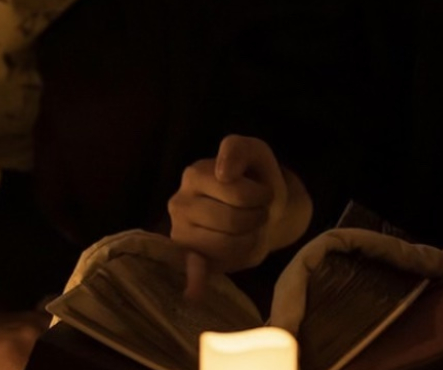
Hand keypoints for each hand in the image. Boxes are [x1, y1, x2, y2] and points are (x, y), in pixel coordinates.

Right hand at [168, 135, 288, 297]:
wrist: (261, 207)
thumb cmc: (255, 178)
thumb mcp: (254, 152)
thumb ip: (238, 150)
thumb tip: (223, 173)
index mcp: (194, 174)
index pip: (239, 194)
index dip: (261, 197)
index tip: (262, 193)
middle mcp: (179, 204)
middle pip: (234, 222)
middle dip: (257, 219)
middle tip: (257, 213)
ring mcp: (182, 234)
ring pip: (230, 246)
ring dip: (251, 239)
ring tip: (248, 228)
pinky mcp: (191, 258)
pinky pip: (196, 270)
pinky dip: (194, 281)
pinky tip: (194, 293)